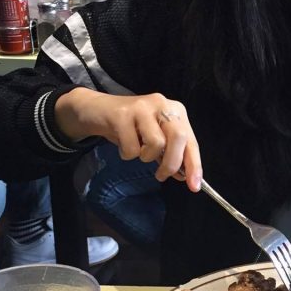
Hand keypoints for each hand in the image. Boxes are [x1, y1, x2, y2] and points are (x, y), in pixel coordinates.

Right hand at [54, 88, 201, 189]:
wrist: (96, 110)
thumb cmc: (130, 127)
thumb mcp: (154, 138)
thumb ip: (170, 154)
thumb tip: (183, 175)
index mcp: (176, 111)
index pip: (191, 141)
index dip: (194, 165)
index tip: (194, 186)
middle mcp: (162, 104)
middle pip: (179, 138)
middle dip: (172, 163)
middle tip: (161, 176)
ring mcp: (142, 107)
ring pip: (156, 143)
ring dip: (145, 156)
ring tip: (137, 150)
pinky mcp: (122, 114)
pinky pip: (131, 146)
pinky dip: (127, 153)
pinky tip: (122, 144)